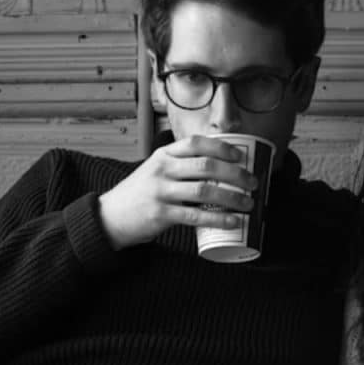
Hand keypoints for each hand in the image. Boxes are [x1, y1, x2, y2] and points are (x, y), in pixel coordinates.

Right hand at [98, 135, 258, 249]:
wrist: (110, 216)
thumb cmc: (142, 193)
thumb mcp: (157, 170)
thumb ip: (182, 166)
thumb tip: (222, 167)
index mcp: (163, 155)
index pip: (196, 143)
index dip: (222, 147)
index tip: (241, 156)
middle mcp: (162, 169)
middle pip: (206, 165)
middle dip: (236, 174)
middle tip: (253, 183)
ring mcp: (160, 191)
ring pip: (204, 189)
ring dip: (232, 197)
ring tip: (249, 204)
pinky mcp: (160, 214)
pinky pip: (195, 215)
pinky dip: (218, 218)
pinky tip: (233, 221)